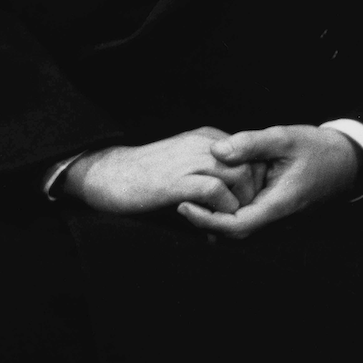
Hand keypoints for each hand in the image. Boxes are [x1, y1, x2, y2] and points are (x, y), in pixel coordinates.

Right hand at [61, 128, 261, 214]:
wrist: (109, 175)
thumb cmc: (145, 174)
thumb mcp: (183, 163)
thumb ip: (208, 172)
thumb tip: (233, 198)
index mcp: (206, 138)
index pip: (251, 156)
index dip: (253, 183)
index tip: (244, 205)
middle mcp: (203, 144)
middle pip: (251, 166)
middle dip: (251, 196)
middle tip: (239, 218)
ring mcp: (191, 160)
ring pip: (240, 177)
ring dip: (239, 206)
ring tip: (226, 224)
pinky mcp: (179, 180)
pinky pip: (217, 193)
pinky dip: (221, 212)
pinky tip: (210, 224)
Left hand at [178, 125, 360, 239]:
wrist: (348, 159)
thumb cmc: (319, 148)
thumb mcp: (285, 138)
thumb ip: (251, 143)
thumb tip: (217, 150)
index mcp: (279, 204)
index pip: (237, 226)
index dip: (207, 220)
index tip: (184, 205)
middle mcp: (277, 217)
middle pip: (233, 232)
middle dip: (205, 221)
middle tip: (179, 200)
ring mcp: (277, 216)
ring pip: (240, 226)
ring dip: (215, 215)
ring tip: (190, 196)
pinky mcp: (275, 209)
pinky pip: (248, 216)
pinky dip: (228, 208)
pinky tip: (213, 191)